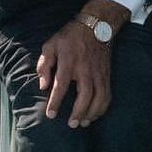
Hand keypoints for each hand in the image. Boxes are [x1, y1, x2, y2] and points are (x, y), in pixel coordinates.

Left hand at [38, 0, 125, 127]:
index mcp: (69, 61)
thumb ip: (44, 65)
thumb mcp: (51, 44)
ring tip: (84, 123)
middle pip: (85, 95)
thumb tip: (43, 85)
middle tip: (72, 124)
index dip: (55, 102)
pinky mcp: (107, 75)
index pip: (61, 85)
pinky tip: (95, 115)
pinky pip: (107, 94)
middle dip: (79, 112)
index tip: (51, 115)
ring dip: (92, 113)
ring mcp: (99, 73)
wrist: (97, 26)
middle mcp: (85, 69)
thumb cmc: (70, 37)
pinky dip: (102, 107)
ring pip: (99, 97)